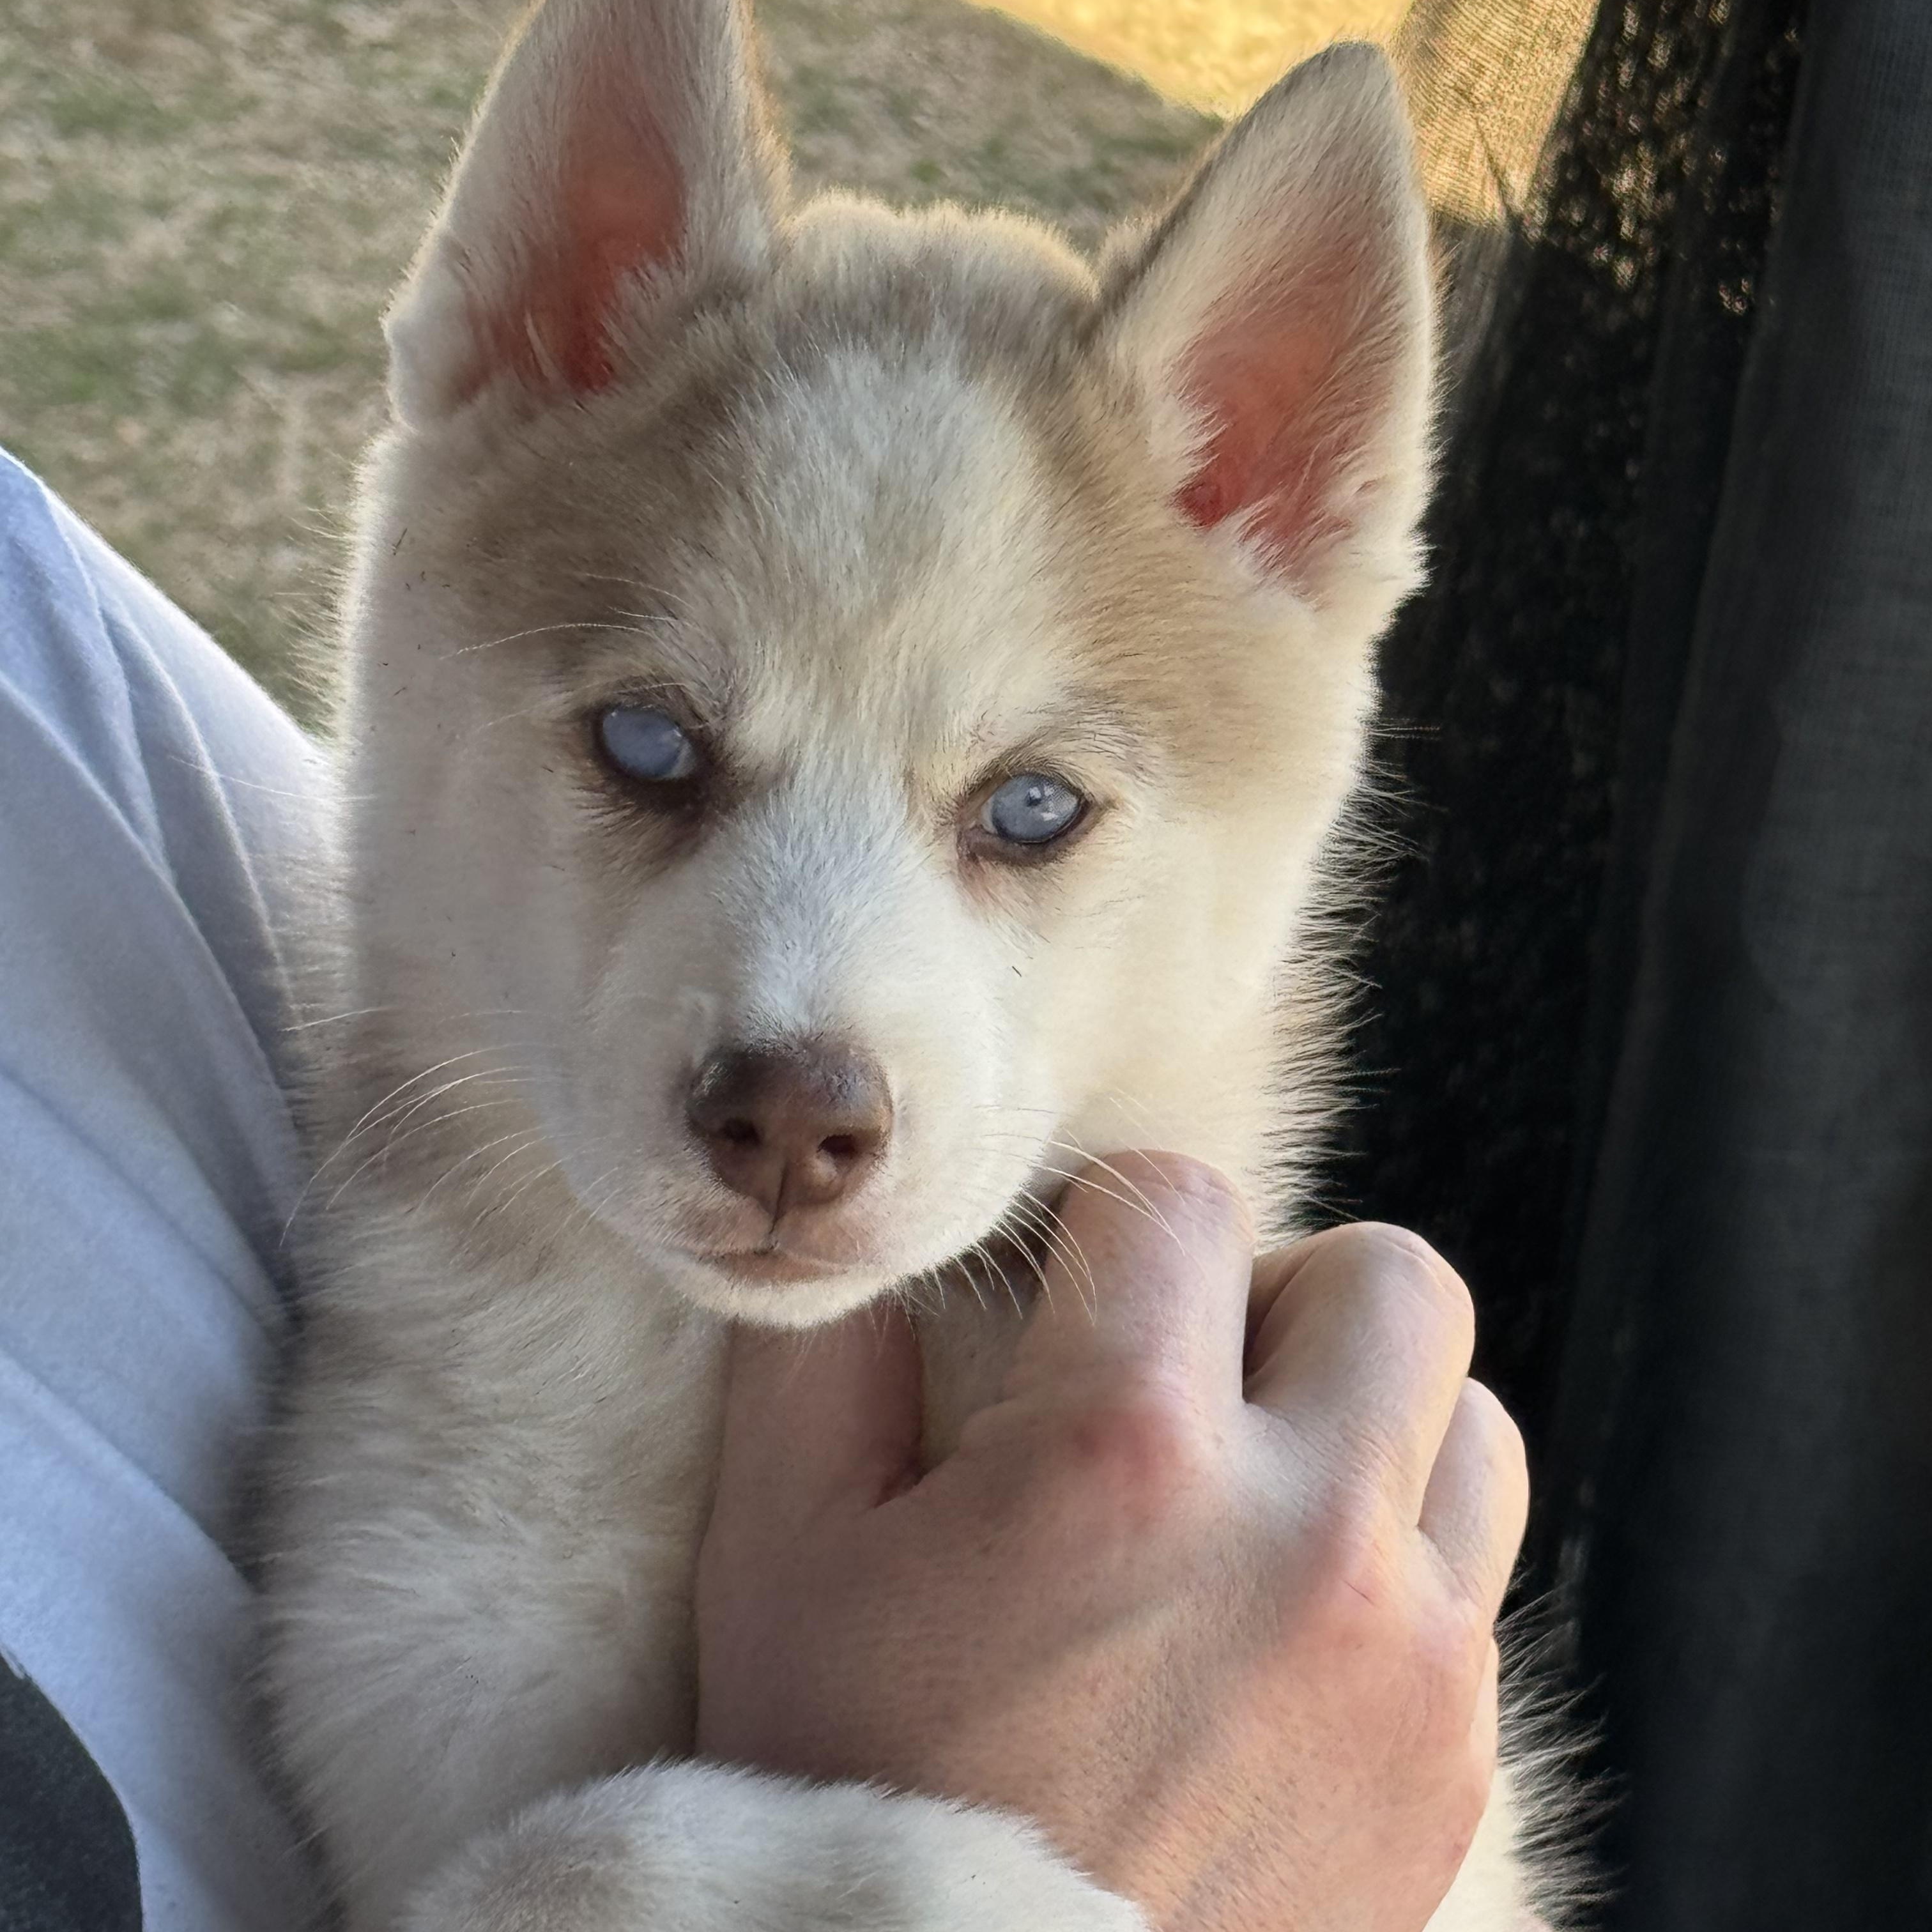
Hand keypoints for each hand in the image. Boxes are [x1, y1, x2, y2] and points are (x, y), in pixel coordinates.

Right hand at [695, 1155, 1527, 1931]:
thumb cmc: (846, 1791)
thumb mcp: (781, 1553)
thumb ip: (831, 1351)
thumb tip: (903, 1250)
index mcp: (1128, 1454)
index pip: (1181, 1197)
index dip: (1104, 1224)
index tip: (1061, 1303)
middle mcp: (1305, 1538)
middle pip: (1392, 1282)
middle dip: (1280, 1297)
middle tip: (1180, 1383)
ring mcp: (1407, 1665)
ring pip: (1470, 1423)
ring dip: (1366, 1427)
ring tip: (1244, 1504)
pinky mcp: (1452, 1771)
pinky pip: (1470, 1587)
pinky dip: (1387, 1571)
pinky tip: (1266, 1641)